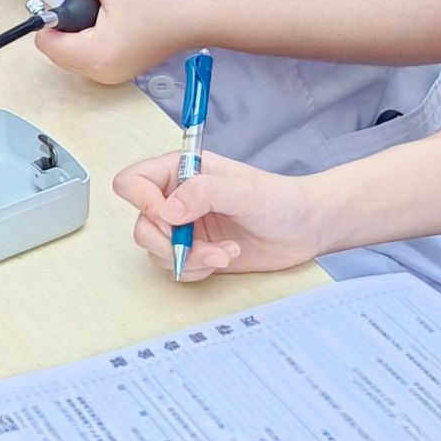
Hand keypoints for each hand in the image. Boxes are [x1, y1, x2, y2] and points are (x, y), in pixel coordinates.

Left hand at [35, 0, 198, 85]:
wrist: (193, 16)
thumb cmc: (156, 0)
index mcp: (94, 55)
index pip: (46, 43)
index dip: (50, 19)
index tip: (68, 3)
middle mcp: (100, 73)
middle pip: (56, 52)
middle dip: (64, 27)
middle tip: (87, 5)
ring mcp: (111, 76)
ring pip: (71, 56)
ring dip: (76, 34)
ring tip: (101, 12)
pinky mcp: (120, 72)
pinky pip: (89, 58)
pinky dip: (89, 41)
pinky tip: (108, 23)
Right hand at [112, 149, 329, 280]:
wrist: (307, 229)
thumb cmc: (279, 199)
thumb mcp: (243, 190)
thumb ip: (203, 193)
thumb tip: (167, 211)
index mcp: (180, 171)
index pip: (133, 181)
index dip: (142, 201)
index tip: (170, 217)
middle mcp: (176, 198)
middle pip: (141, 222)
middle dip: (170, 240)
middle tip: (201, 244)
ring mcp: (185, 227)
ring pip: (155, 249)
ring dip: (188, 258)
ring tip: (224, 253)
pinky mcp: (196, 252)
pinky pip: (175, 267)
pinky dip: (196, 269)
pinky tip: (224, 258)